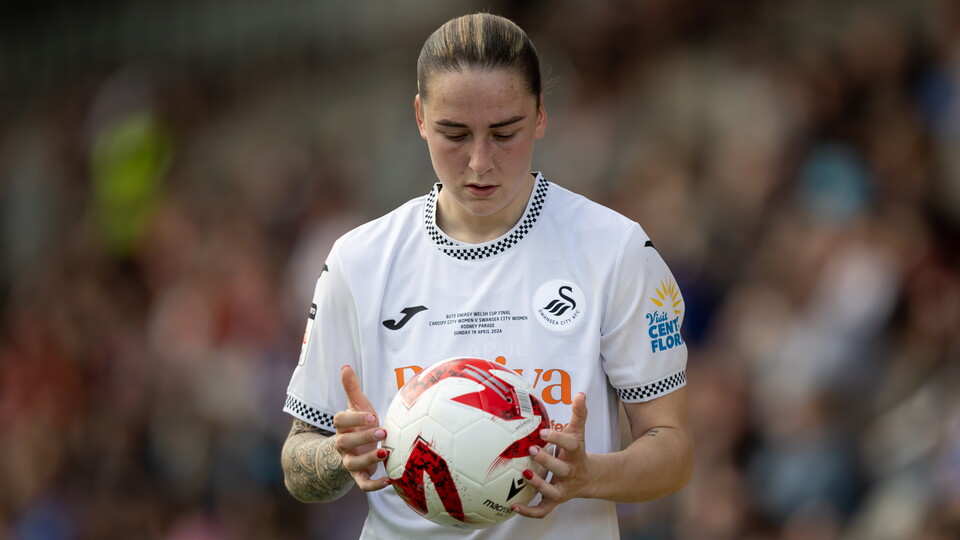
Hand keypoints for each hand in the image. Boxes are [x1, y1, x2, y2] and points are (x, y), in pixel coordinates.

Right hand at [332, 365, 390, 491]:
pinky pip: (363, 484)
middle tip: (383, 430)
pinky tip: (390, 481)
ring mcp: (350, 460)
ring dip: (369, 459)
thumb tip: (345, 366)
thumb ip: (351, 387)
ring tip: (387, 452)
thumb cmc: (360, 422)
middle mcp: (343, 444)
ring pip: (352, 464)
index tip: (371, 415)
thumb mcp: (357, 404)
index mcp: (342, 426)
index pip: (340, 421)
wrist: (357, 447)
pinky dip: (374, 485)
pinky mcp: (360, 475)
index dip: (354, 418)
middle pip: (344, 442)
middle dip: (363, 437)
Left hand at [513, 392, 590, 517]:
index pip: (570, 446)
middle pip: (561, 469)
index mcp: (576, 455)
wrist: (590, 478)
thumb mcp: (579, 433)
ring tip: (524, 474)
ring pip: (553, 492)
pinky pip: (544, 510)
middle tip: (531, 449)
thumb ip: (578, 414)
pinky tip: (514, 507)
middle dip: (547, 461)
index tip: (543, 431)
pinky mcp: (556, 500)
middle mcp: (570, 473)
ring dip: (539, 485)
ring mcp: (563, 488)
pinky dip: (530, 512)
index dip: (557, 439)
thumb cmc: (578, 452)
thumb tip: (580, 394)